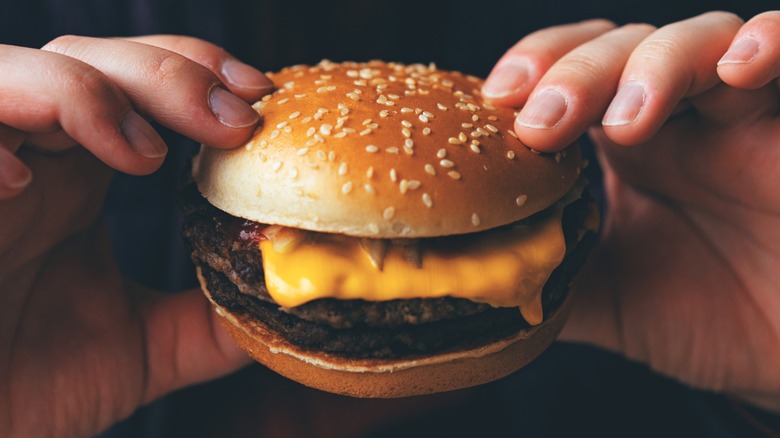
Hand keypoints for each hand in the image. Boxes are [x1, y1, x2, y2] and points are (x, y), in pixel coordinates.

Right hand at [0, 35, 271, 436]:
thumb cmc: (33, 389)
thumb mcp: (147, 349)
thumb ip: (212, 318)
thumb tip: (284, 293)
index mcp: (83, 180)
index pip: (139, 88)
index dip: (198, 73)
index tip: (259, 98)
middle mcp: (34, 164)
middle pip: (91, 61)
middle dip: (169, 74)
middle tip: (231, 119)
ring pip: (16, 73)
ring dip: (90, 95)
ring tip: (145, 155)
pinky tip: (24, 183)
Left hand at [483, 11, 779, 410]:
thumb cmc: (702, 319)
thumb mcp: (604, 298)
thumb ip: (543, 274)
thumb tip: (462, 274)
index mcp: (616, 148)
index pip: (565, 73)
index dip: (531, 71)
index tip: (495, 101)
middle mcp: (674, 119)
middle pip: (618, 49)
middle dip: (575, 74)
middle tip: (544, 123)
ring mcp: (738, 116)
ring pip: (696, 40)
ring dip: (654, 66)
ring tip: (629, 121)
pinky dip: (771, 43)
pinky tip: (740, 64)